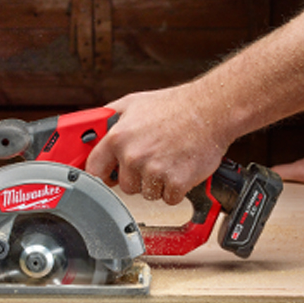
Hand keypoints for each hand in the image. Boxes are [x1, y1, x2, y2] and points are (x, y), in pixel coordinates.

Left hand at [86, 83, 230, 203]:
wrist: (210, 110)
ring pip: (147, 194)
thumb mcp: (132, 103)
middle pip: (125, 186)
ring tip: (169, 160)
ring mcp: (155, 171)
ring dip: (158, 183)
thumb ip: (109, 120)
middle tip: (153, 159)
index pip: (94, 170)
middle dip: (137, 177)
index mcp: (118, 137)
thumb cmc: (175, 106)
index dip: (102, 174)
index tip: (107, 176)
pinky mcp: (176, 183)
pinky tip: (180, 168)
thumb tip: (93, 133)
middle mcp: (134, 156)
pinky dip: (176, 189)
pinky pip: (169, 198)